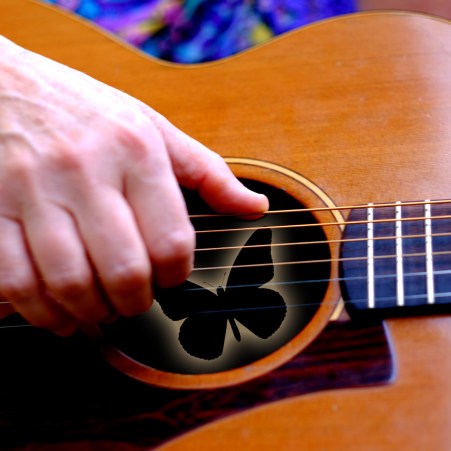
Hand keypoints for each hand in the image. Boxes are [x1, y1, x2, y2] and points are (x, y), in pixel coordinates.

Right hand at [0, 37, 267, 334]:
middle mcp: (86, 171)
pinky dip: (41, 311)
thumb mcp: (154, 128)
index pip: (172, 240)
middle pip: (124, 270)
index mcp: (136, 151)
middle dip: (136, 301)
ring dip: (92, 312)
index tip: (170, 276)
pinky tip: (59, 311)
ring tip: (101, 309)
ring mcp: (33, 192)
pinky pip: (15, 281)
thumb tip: (256, 207)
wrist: (3, 83)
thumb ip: (207, 172)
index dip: (177, 274)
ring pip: (70, 283)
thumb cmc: (87, 110)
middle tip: (136, 300)